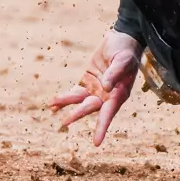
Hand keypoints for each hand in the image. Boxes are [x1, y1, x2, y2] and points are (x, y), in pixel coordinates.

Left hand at [48, 29, 142, 145]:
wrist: (123, 38)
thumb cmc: (126, 49)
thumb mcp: (124, 59)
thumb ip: (115, 73)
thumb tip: (104, 88)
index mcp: (120, 92)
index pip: (109, 112)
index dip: (102, 127)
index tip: (96, 142)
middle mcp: (108, 95)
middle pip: (91, 108)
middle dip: (78, 114)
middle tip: (65, 122)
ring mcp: (97, 89)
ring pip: (80, 101)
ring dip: (67, 104)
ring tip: (53, 105)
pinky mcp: (88, 81)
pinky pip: (76, 93)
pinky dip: (65, 98)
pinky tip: (54, 104)